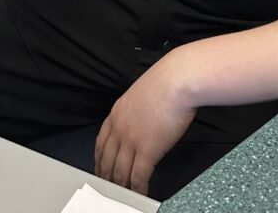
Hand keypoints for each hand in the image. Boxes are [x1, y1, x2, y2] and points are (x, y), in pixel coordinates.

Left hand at [95, 57, 196, 194]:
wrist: (177, 80)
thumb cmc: (166, 82)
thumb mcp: (140, 93)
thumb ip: (135, 110)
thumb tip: (140, 122)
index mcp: (117, 112)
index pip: (101, 143)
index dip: (99, 160)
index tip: (101, 170)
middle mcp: (119, 127)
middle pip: (107, 161)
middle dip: (107, 178)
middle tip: (109, 189)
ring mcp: (131, 140)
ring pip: (120, 172)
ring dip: (122, 187)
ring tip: (125, 196)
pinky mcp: (147, 150)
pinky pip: (138, 177)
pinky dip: (138, 189)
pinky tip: (141, 194)